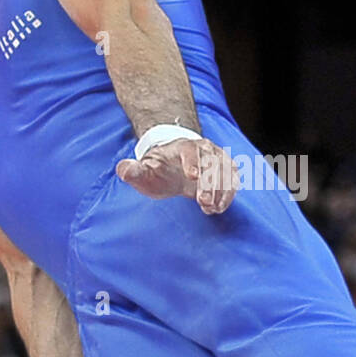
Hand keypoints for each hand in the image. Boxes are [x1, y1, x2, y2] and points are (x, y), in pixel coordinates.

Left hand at [115, 137, 238, 213]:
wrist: (176, 166)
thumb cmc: (159, 169)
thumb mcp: (144, 171)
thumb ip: (134, 171)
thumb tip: (122, 169)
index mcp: (184, 147)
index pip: (191, 151)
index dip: (193, 162)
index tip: (192, 176)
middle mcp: (205, 149)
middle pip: (212, 163)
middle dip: (210, 183)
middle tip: (203, 202)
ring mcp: (219, 159)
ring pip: (226, 172)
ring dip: (222, 191)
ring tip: (211, 209)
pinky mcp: (227, 171)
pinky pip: (233, 181)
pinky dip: (228, 195)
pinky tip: (216, 209)